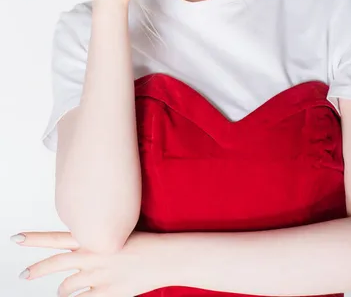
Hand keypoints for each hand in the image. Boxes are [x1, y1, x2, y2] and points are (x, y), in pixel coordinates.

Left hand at [11, 229, 171, 295]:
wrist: (162, 256)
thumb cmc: (142, 242)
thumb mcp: (117, 231)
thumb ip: (96, 238)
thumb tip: (81, 241)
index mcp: (92, 238)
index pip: (55, 237)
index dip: (34, 238)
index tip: (16, 238)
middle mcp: (90, 256)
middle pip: (54, 263)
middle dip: (36, 270)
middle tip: (24, 274)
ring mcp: (97, 276)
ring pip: (67, 288)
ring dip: (63, 290)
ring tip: (62, 291)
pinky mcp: (106, 294)